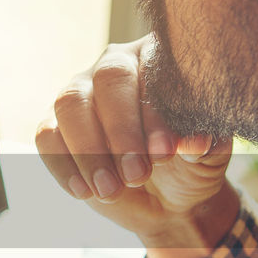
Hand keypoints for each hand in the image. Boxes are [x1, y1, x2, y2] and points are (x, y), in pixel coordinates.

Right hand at [35, 35, 238, 257]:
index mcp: (160, 58)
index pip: (152, 70)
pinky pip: (48, 136)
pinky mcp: (57, 123)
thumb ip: (207, 145)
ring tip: (111, 190)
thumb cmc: (192, 164)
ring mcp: (83, 91)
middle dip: (121, 130)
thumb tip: (194, 142)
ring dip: (89, 150)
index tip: (165, 154)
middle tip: (137, 174)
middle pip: (108, 79)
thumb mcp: (210, 157)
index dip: (154, 112)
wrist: (170, 199)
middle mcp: (118, 64)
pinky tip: (85, 192)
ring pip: (71, 104)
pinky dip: (63, 165)